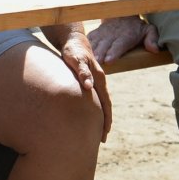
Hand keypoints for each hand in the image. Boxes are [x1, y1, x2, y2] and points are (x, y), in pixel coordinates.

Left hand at [56, 27, 112, 141]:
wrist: (73, 40)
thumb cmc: (73, 50)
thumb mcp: (76, 59)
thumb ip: (82, 72)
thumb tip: (88, 86)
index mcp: (99, 79)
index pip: (106, 103)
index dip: (106, 119)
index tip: (105, 133)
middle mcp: (99, 82)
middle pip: (106, 106)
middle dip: (105, 122)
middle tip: (101, 139)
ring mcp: (95, 81)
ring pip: (101, 102)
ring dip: (100, 117)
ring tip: (96, 131)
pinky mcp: (89, 80)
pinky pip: (94, 98)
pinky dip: (94, 108)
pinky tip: (88, 114)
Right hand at [87, 14, 160, 63]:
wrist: (122, 13)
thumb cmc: (136, 27)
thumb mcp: (148, 30)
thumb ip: (152, 39)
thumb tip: (155, 49)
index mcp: (126, 36)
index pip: (120, 44)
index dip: (114, 52)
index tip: (109, 60)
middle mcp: (113, 35)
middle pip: (106, 45)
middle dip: (101, 53)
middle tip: (97, 62)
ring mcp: (103, 34)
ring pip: (96, 42)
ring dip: (91, 51)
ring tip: (86, 60)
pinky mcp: (96, 33)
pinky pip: (89, 39)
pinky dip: (84, 45)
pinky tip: (79, 52)